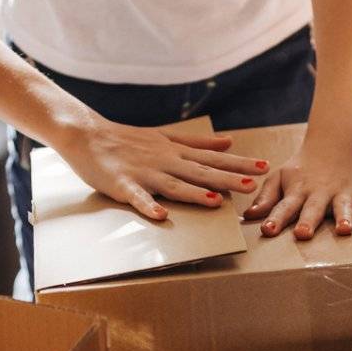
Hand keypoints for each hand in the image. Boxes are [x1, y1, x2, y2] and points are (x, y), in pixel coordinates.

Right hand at [59, 119, 266, 221]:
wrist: (87, 134)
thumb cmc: (126, 139)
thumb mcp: (166, 136)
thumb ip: (198, 142)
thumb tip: (229, 142)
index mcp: (175, 151)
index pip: (212, 158)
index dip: (238, 163)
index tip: (264, 166)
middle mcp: (164, 161)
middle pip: (200, 172)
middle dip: (227, 179)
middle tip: (252, 186)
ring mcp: (144, 173)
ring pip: (174, 185)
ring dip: (195, 194)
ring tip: (216, 203)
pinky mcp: (123, 184)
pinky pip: (137, 198)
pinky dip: (148, 207)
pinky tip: (161, 217)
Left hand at [242, 130, 351, 238]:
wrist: (333, 141)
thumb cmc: (302, 167)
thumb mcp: (280, 178)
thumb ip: (266, 198)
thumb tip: (249, 216)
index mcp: (297, 191)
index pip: (283, 206)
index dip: (275, 218)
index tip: (267, 230)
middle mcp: (319, 194)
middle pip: (312, 209)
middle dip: (308, 221)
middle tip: (303, 234)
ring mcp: (341, 193)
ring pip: (342, 208)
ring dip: (344, 218)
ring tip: (346, 230)